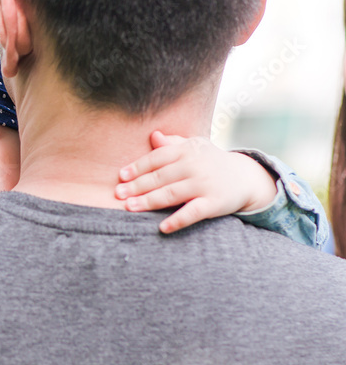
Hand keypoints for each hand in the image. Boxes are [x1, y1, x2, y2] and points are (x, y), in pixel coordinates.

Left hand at [116, 131, 277, 233]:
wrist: (246, 177)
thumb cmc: (210, 162)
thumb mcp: (194, 148)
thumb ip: (172, 144)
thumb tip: (153, 136)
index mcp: (187, 150)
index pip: (157, 158)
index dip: (138, 167)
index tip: (121, 177)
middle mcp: (195, 165)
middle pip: (160, 177)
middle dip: (137, 186)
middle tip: (118, 194)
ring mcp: (205, 184)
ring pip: (171, 194)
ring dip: (149, 201)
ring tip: (130, 207)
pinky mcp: (215, 202)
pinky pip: (193, 212)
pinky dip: (178, 220)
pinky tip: (162, 228)